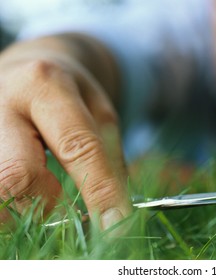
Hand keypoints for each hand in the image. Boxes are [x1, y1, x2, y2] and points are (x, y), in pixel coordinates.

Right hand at [0, 35, 130, 229]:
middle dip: (44, 204)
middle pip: (15, 175)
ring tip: (40, 196)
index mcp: (46, 86)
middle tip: (61, 204)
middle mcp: (1, 104)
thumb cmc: (70, 93)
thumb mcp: (100, 111)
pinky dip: (8, 205)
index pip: (77, 147)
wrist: (29, 67)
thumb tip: (115, 214)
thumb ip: (108, 157)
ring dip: (21, 209)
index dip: (100, 192)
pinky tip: (23, 194)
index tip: (119, 224)